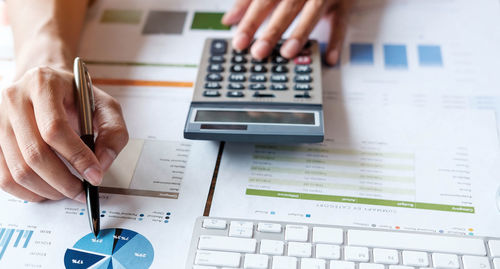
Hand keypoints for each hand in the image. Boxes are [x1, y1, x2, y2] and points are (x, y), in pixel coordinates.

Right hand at [0, 66, 127, 202]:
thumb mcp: (106, 107)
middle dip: (63, 181)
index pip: (55, 128)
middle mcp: (14, 99)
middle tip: (82, 191)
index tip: (94, 175)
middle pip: (34, 153)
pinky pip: (4, 177)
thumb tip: (101, 164)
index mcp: (43, 84)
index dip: (77, 157)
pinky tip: (48, 190)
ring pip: (18, 170)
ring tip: (68, 190)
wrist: (48, 87)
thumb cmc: (76, 97)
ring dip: (47, 190)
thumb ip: (113, 133)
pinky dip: (28, 192)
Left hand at [223, 0, 353, 64]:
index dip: (249, 20)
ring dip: (300, 32)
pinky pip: (341, 22)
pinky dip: (336, 40)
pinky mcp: (345, 3)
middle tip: (258, 52)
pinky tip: (327, 58)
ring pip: (314, 11)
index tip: (239, 41)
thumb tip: (229, 19)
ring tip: (286, 53)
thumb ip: (249, 1)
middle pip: (287, 6)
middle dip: (272, 29)